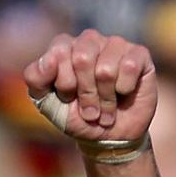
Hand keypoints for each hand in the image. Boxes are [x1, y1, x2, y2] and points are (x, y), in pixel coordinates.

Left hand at [23, 29, 156, 146]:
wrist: (109, 136)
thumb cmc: (77, 116)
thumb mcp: (48, 102)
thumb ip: (36, 79)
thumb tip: (49, 59)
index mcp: (64, 47)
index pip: (59, 51)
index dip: (63, 82)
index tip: (66, 97)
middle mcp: (90, 40)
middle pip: (82, 58)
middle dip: (85, 93)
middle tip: (88, 109)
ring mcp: (115, 44)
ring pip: (106, 69)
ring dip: (105, 98)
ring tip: (105, 108)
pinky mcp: (139, 54)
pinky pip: (129, 67)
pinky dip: (124, 89)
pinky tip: (124, 93)